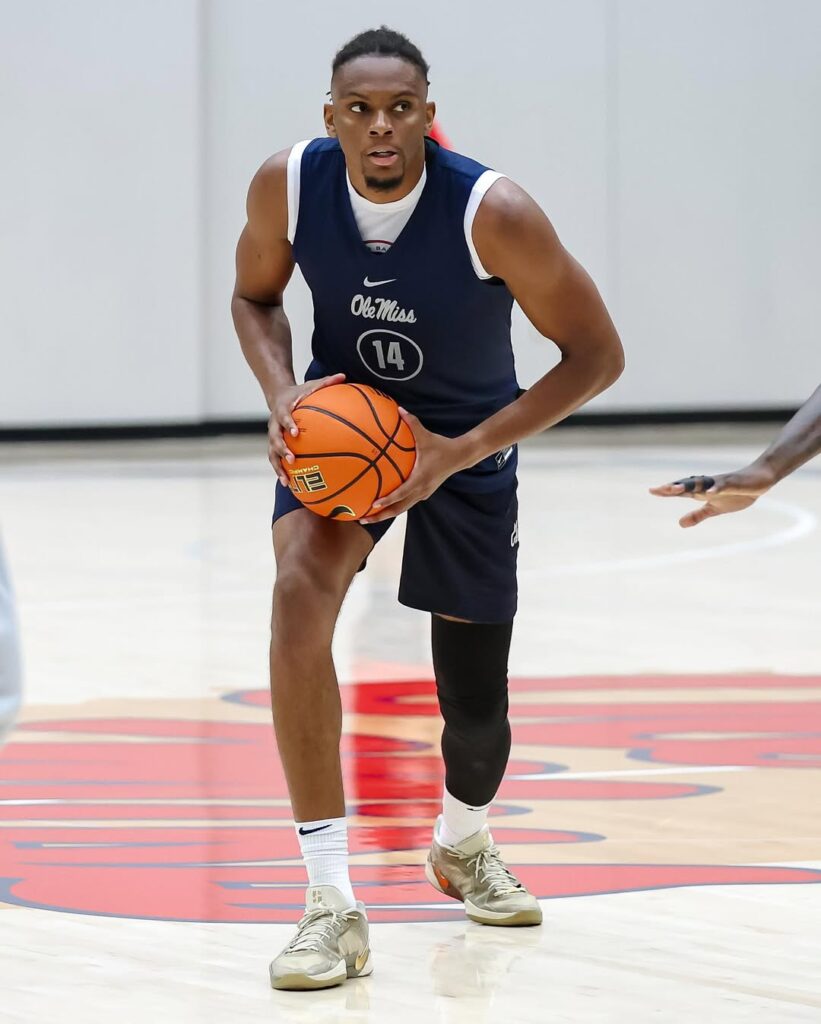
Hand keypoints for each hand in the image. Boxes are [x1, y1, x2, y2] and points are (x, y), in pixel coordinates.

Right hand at [267, 373, 345, 484]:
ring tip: (286, 480)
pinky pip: (275, 460)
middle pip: (274, 439)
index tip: (296, 433)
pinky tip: (289, 484)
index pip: (284, 417)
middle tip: (292, 459)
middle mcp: (274, 424)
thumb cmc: (298, 392)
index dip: (288, 425)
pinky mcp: (273, 444)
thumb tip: (344, 375)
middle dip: (282, 450)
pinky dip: (280, 471)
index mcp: (283, 410)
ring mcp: (273, 435)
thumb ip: (326, 381)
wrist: (278, 396)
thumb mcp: (310, 385)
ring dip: (278, 467)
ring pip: (272, 453)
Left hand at [360, 409, 467, 522]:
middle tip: (363, 519)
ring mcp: (423, 494)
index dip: (387, 500)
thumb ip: (411, 423)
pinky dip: (394, 506)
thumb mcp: (425, 435)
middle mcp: (421, 490)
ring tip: (369, 517)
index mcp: (420, 479)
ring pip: (402, 509)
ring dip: (386, 514)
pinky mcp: (424, 493)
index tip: (373, 504)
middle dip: (381, 516)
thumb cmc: (441, 446)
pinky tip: (383, 505)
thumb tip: (398, 409)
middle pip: (398, 509)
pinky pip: (407, 503)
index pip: (401, 493)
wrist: (460, 457)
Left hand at [649, 464, 776, 527]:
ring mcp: (720, 483)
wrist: (760, 480)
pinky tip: (707, 493)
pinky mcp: (733, 483)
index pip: (682, 490)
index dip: (667, 491)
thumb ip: (698, 515)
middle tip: (658, 489)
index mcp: (702, 491)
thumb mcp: (714, 509)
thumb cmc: (737, 492)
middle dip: (673, 487)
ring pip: (701, 483)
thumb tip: (680, 524)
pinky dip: (714, 489)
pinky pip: (722, 485)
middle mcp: (708, 485)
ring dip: (688, 485)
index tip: (651, 490)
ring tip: (674, 488)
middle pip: (687, 485)